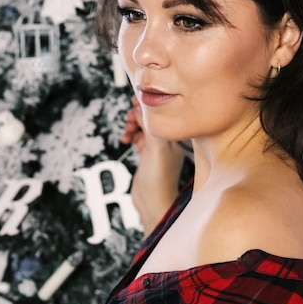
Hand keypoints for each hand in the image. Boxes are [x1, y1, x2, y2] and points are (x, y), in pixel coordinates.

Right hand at [123, 98, 186, 234]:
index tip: (135, 99)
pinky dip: (131, 135)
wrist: (152, 203)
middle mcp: (169, 140)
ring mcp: (158, 147)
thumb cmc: (159, 179)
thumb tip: (141, 107)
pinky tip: (126, 139)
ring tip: (127, 131)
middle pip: (152, 117)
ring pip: (143, 126)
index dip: (149, 104)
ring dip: (132, 125)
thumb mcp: (155, 148)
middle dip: (138, 114)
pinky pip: (138, 137)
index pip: (165, 112)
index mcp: (177, 136)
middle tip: (129, 116)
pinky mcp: (148, 154)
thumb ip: (149, 125)